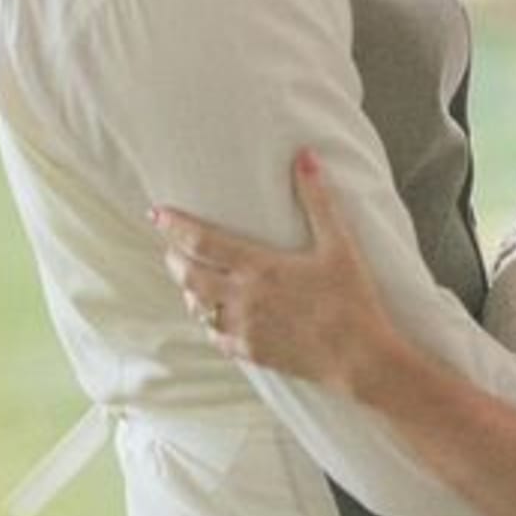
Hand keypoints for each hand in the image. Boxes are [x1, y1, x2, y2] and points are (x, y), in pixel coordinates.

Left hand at [151, 151, 396, 392]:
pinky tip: (215, 313)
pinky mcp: (250, 353)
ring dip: (189, 289)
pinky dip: (208, 320)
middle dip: (173, 257)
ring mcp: (243, 329)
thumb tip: (305, 156)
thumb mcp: (339, 245)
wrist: (360, 358)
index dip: (173, 225)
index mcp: (259, 267)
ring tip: (191, 276)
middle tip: (171, 245)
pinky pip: (214, 335)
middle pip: (187, 275)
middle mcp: (242, 298)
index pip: (200, 241)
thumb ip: (317, 199)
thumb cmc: (352, 300)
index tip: (155, 213)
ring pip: (196, 306)